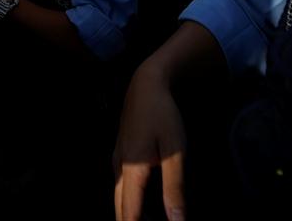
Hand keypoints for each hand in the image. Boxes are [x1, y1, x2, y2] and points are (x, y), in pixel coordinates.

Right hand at [113, 60, 187, 220]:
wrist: (145, 84)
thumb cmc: (163, 115)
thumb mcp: (175, 152)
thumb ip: (174, 188)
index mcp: (132, 171)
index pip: (130, 214)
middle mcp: (118, 169)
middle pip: (120, 210)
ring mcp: (116, 161)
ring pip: (117, 199)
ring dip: (130, 214)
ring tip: (150, 219)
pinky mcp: (119, 156)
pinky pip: (119, 187)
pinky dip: (129, 202)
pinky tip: (143, 205)